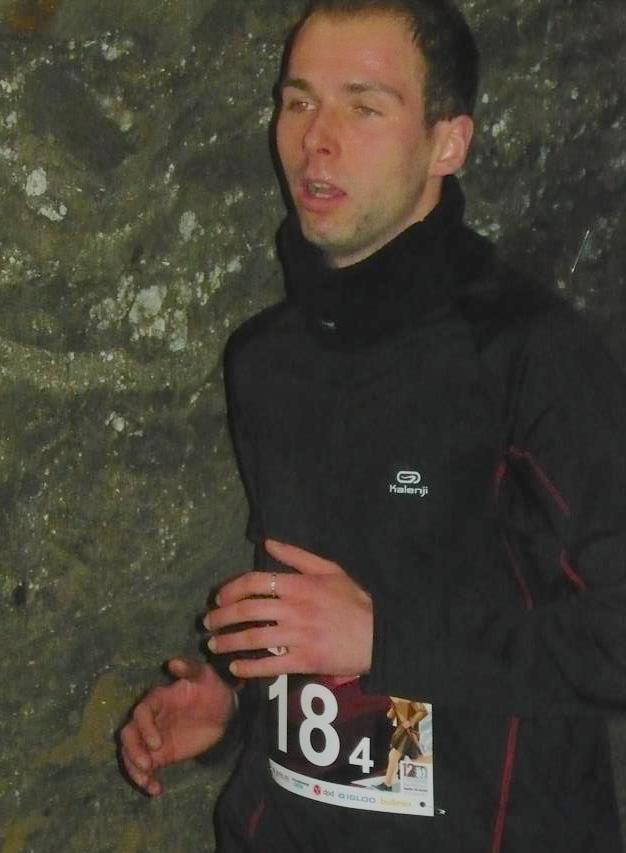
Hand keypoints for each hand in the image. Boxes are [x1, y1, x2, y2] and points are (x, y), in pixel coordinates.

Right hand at [118, 657, 236, 795]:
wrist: (223, 710)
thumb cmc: (212, 688)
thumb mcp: (205, 675)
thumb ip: (189, 668)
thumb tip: (172, 662)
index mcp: (157, 699)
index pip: (141, 713)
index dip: (145, 728)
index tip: (158, 744)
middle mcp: (150, 719)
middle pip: (128, 735)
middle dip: (133, 751)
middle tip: (148, 766)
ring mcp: (152, 738)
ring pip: (131, 753)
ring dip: (134, 769)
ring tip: (149, 783)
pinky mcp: (160, 754)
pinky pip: (145, 768)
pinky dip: (145, 780)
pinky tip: (156, 790)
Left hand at [204, 539, 372, 678]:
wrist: (379, 633)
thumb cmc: (353, 600)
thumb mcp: (329, 569)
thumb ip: (296, 556)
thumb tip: (266, 543)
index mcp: (299, 584)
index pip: (255, 582)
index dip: (231, 589)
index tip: (218, 598)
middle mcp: (295, 608)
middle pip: (247, 610)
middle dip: (221, 617)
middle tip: (207, 624)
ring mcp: (299, 635)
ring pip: (253, 638)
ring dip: (228, 642)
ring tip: (214, 646)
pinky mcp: (305, 660)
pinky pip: (270, 665)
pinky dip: (249, 668)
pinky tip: (235, 668)